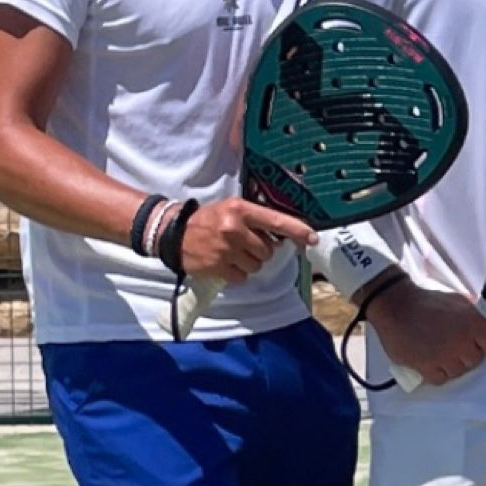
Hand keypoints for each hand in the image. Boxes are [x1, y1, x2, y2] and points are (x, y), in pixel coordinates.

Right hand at [178, 198, 313, 284]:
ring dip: (248, 262)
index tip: (313, 238)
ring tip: (231, 253)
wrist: (173, 233)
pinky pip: (242, 277)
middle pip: (268, 250)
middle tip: (242, 244)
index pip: (276, 221)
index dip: (297, 230)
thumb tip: (283, 238)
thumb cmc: (208, 220)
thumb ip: (257, 219)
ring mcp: (226, 249)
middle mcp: (234, 228)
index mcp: (240, 209)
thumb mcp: (231, 209)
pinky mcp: (218, 266)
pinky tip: (224, 263)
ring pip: (256, 265)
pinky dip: (236, 273)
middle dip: (260, 250)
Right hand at [362, 275, 485, 384]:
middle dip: (467, 354)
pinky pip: (440, 379)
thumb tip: (483, 327)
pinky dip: (437, 374)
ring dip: (452, 365)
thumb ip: (473, 315)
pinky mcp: (427, 367)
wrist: (396, 305)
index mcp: (472, 323)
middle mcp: (462, 341)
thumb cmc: (424, 301)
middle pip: (476, 360)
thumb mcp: (457, 300)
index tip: (480, 344)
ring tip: (442, 354)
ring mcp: (445, 356)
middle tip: (456, 347)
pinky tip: (432, 363)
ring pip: (459, 372)